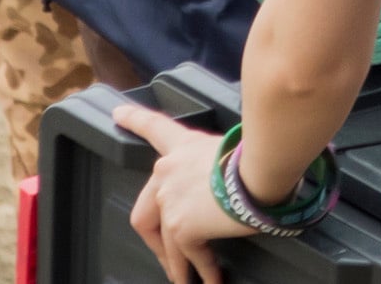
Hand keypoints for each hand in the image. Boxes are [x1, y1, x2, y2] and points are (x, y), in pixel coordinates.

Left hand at [114, 104, 250, 283]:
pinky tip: (212, 280)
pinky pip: (189, 255)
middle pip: (145, 212)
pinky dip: (201, 270)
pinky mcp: (181, 226)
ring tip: (189, 280)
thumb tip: (230, 186)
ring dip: (179, 264)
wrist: (261, 169)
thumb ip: (217, 167)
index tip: (118, 112)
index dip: (134, 119)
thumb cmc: (258, 156)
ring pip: (168, 242)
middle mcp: (167, 171)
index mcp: (182, 146)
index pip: (154, 127)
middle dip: (156, 241)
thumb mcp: (231, 151)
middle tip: (168, 255)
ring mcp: (170, 200)